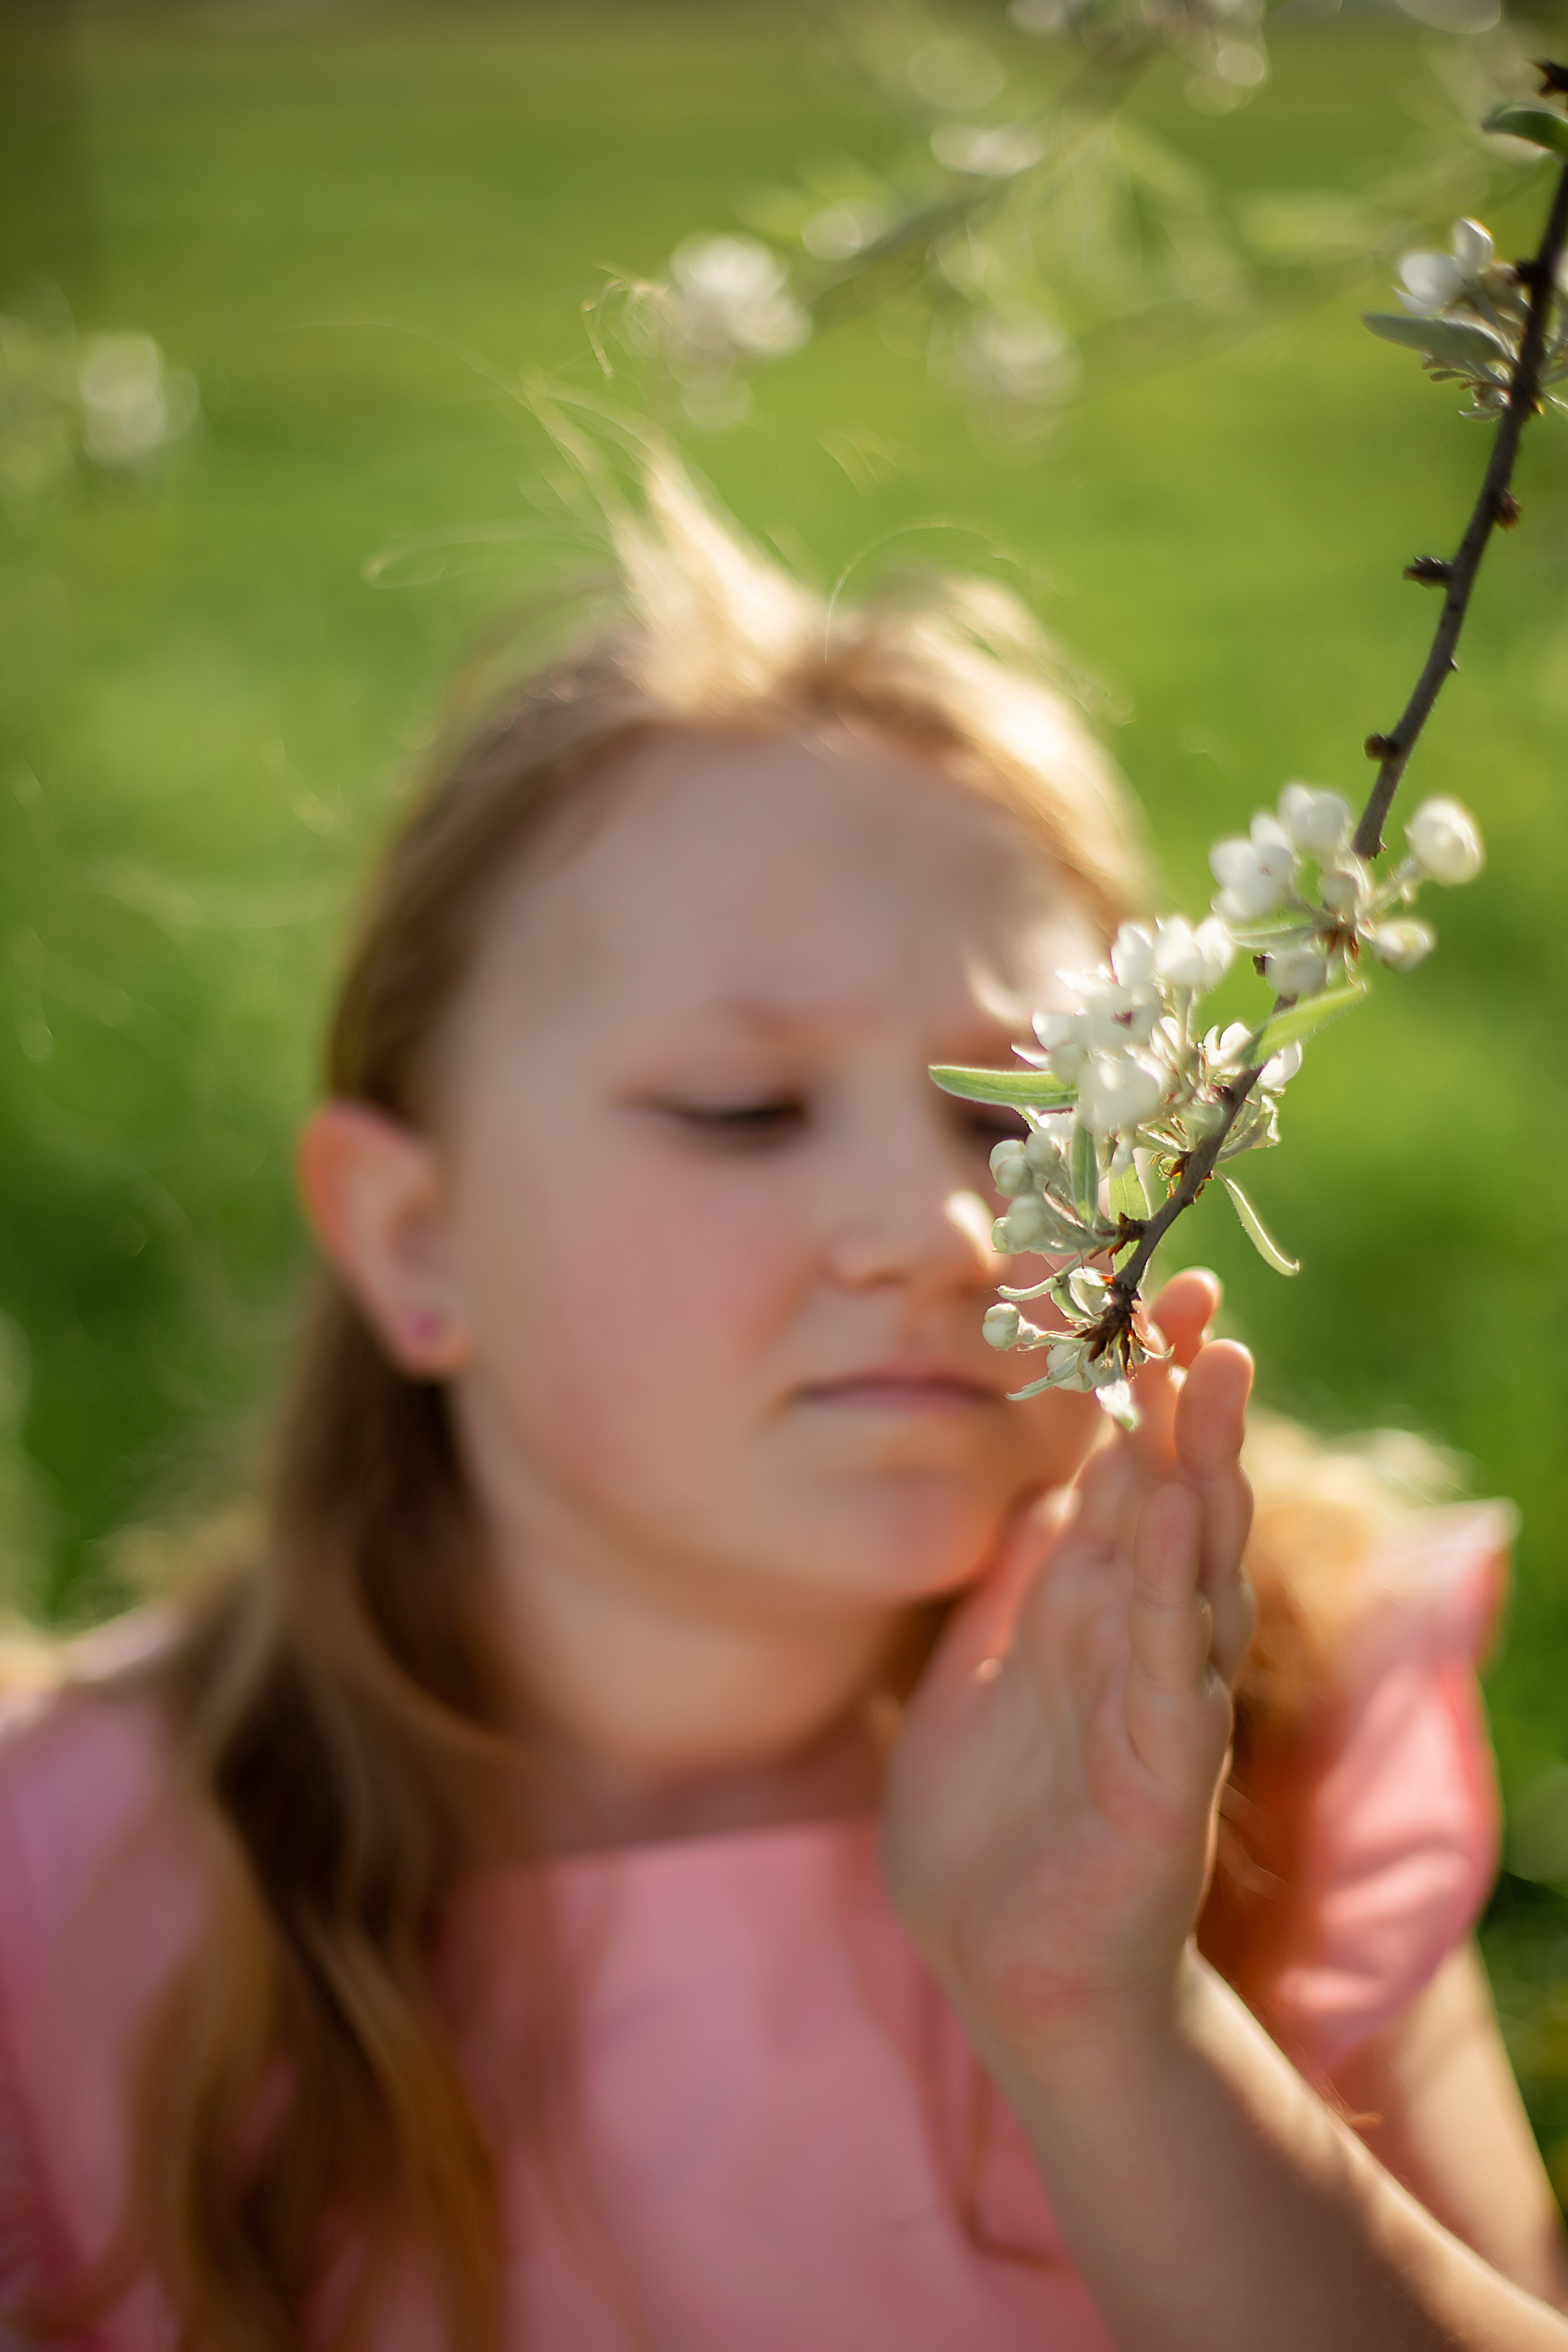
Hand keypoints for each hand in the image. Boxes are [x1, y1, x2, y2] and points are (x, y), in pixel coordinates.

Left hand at [880, 1268, 1253, 2066]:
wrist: (1008, 1980)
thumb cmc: (988, 1837)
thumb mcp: (965, 1684)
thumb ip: (996, 1598)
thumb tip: (1017, 1500)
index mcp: (1086, 1618)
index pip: (1124, 1482)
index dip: (1139, 1395)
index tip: (1149, 1302)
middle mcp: (1136, 1646)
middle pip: (1174, 1504)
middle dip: (1186, 1405)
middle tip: (1195, 1304)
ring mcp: (1158, 1709)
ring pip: (1194, 1572)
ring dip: (1203, 1475)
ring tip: (1210, 1380)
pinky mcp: (1163, 1782)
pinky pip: (1177, 1675)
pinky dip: (1179, 1599)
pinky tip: (1183, 1526)